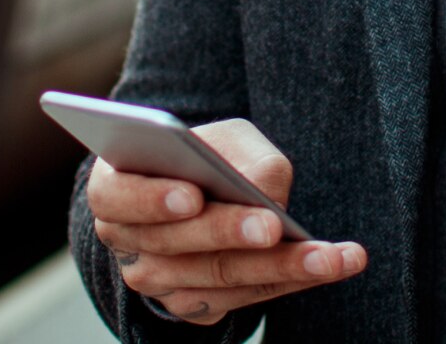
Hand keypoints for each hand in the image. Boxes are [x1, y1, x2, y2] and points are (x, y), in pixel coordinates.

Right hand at [86, 118, 368, 324]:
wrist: (200, 197)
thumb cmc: (203, 157)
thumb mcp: (222, 137)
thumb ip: (241, 154)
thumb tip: (265, 190)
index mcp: (112, 189)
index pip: (121, 196)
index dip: (154, 198)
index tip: (193, 195)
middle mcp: (126, 243)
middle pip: (177, 244)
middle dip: (230, 234)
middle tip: (273, 226)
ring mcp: (157, 282)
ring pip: (219, 278)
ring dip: (281, 267)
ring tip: (331, 255)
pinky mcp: (194, 307)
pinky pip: (244, 299)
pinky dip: (290, 281)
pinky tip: (333, 264)